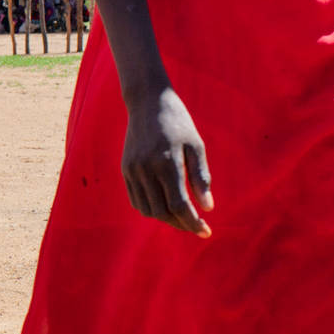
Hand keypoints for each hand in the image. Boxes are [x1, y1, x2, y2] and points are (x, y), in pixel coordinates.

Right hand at [121, 87, 212, 236]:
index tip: (206, 232)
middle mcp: (146, 169)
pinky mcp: (126, 169)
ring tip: (182, 217)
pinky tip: (164, 206)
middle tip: (197, 226)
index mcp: (167, 162)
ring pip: (147, 209)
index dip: (193, 222)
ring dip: (166, 219)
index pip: (179, 204)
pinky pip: (136, 199)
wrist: (147, 102)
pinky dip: (150, 209)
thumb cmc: (178, 122)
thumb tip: (207, 207)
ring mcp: (133, 170)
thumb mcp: (196, 145)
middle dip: (181, 224)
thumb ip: (201, 177)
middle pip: (162, 211)